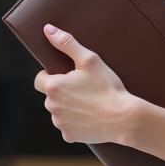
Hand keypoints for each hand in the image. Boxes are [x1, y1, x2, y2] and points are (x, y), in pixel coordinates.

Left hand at [33, 24, 134, 143]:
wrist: (124, 118)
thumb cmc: (107, 87)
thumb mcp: (89, 60)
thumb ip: (67, 43)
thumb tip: (48, 29)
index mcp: (53, 87)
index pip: (40, 79)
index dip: (53, 75)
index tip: (68, 76)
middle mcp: (51, 106)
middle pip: (50, 96)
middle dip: (62, 92)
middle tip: (83, 89)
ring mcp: (60, 123)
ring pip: (58, 111)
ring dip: (68, 107)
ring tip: (88, 103)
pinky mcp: (69, 136)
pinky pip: (67, 126)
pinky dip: (76, 122)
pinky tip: (90, 117)